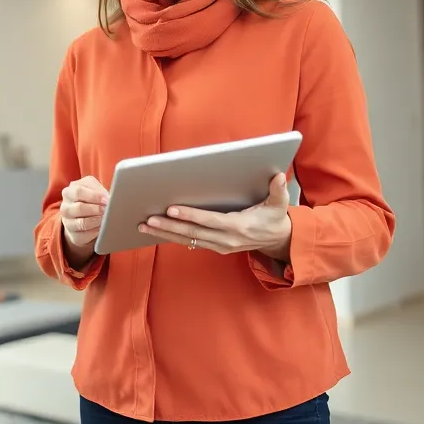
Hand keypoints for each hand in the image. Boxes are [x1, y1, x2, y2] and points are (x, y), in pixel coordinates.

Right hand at [60, 176, 107, 267]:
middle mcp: (65, 208)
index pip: (78, 192)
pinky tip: (103, 227)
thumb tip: (110, 199)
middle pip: (79, 208)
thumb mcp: (94, 189)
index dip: (95, 196)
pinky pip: (86, 235)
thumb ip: (99, 191)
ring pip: (82, 223)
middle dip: (97, 209)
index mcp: (68, 192)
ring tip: (107, 218)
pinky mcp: (74, 236)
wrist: (84, 216)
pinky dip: (97, 231)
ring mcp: (68, 223)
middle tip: (108, 210)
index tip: (107, 199)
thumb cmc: (91, 199)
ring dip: (97, 221)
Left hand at [139, 172, 292, 259]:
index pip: (209, 221)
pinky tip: (156, 232)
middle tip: (147, 220)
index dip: (190, 216)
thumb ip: (278, 191)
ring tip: (144, 226)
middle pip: (192, 233)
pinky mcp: (215, 247)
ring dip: (165, 234)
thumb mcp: (279, 205)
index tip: (171, 210)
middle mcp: (226, 239)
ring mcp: (219, 246)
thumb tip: (278, 177)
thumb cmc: (274, 218)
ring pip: (187, 239)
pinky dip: (173, 237)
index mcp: (238, 227)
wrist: (278, 241)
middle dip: (168, 227)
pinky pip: (190, 242)